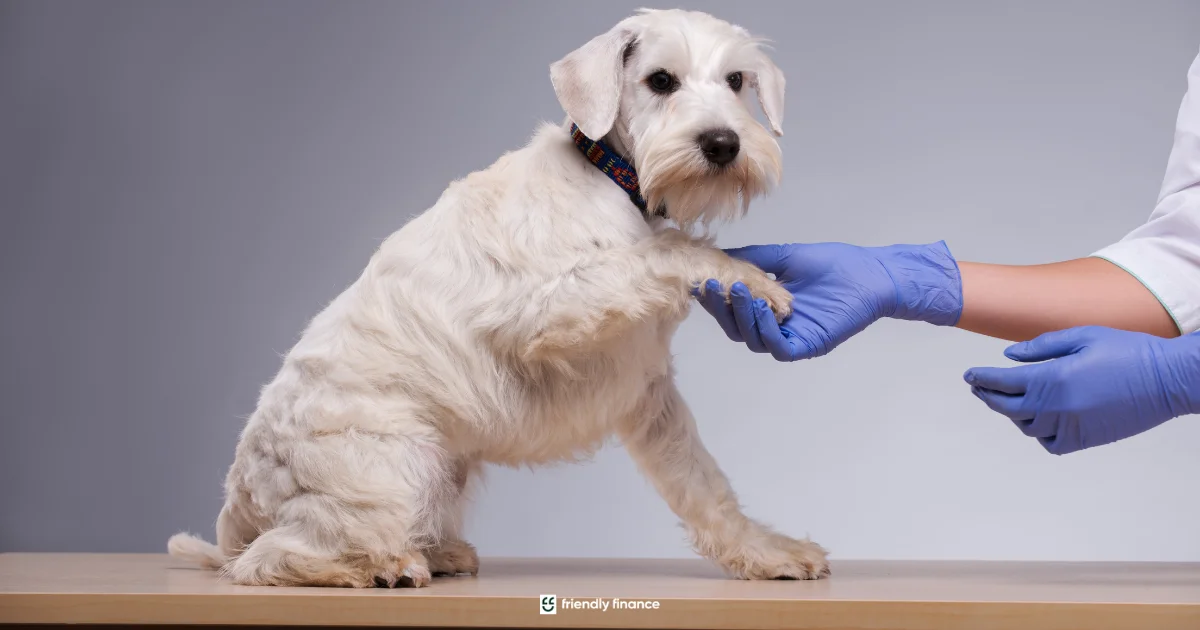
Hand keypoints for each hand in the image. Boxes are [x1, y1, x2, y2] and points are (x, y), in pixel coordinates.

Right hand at [696, 241, 961, 360]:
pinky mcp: (807, 345)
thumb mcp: (785, 258)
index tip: (702, 279)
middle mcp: (776, 327)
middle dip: (721, 308)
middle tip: (712, 285)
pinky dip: (765, 329)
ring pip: (752, 339)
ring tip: (738, 289)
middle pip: (736, 327)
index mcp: (768, 308)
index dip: (715, 298)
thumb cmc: (836, 266)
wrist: (873, 274)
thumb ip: (753, 260)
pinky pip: (778, 347)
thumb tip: (719, 255)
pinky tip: (761, 308)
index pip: (733, 309)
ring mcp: (791, 338)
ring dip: (741, 316)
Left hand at [965, 326, 1199, 454]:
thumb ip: (1041, 346)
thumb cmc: (1127, 350)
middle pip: (1006, 407)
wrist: (1168, 379)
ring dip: (1012, 413)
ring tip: (1007, 399)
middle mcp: (1057, 407)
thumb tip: (1009, 357)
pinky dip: (1039, 433)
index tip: (969, 375)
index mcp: (1052, 378)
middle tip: (978, 388)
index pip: (1001, 382)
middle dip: (988, 396)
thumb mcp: (1082, 336)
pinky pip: (1051, 443)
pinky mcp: (1087, 440)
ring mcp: (1072, 426)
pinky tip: (1038, 419)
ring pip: (1026, 426)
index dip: (980, 379)